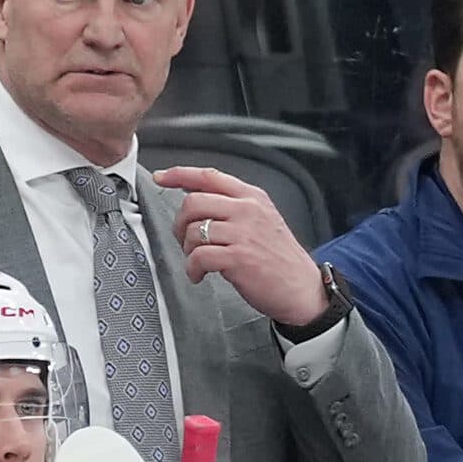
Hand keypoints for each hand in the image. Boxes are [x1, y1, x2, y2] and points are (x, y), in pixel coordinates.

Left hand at [152, 165, 329, 328]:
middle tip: (185, 240)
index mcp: (252, 197)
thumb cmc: (278, 256)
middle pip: (193, 202)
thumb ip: (232, 205)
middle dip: (180, 223)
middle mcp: (247, 210)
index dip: (179, 174)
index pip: (210, 176)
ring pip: (193, 230)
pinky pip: (198, 256)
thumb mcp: (261, 219)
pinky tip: (199, 274)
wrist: (302, 288)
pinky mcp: (238, 258)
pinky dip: (192, 268)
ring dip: (187, 249)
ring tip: (198, 260)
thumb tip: (194, 194)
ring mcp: (243, 233)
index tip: (161, 177)